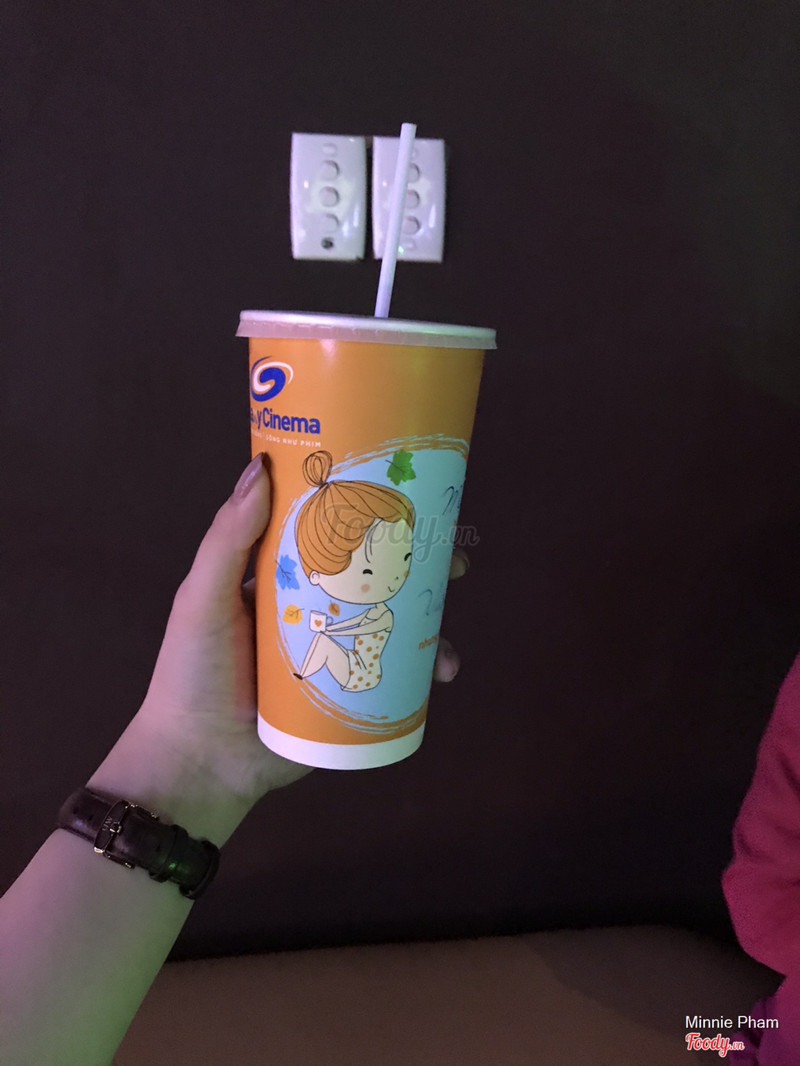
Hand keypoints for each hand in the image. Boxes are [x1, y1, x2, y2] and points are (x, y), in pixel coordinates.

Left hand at [119, 455, 466, 828]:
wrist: (201, 764)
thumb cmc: (194, 674)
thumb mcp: (202, 598)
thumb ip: (228, 538)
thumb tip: (261, 466)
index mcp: (278, 580)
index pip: (330, 535)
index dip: (369, 515)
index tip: (406, 496)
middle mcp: (312, 610)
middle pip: (374, 577)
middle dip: (418, 566)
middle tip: (451, 557)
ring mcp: (334, 653)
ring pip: (393, 625)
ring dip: (431, 621)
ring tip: (447, 626)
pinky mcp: (348, 694)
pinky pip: (395, 675)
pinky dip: (425, 671)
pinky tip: (443, 671)